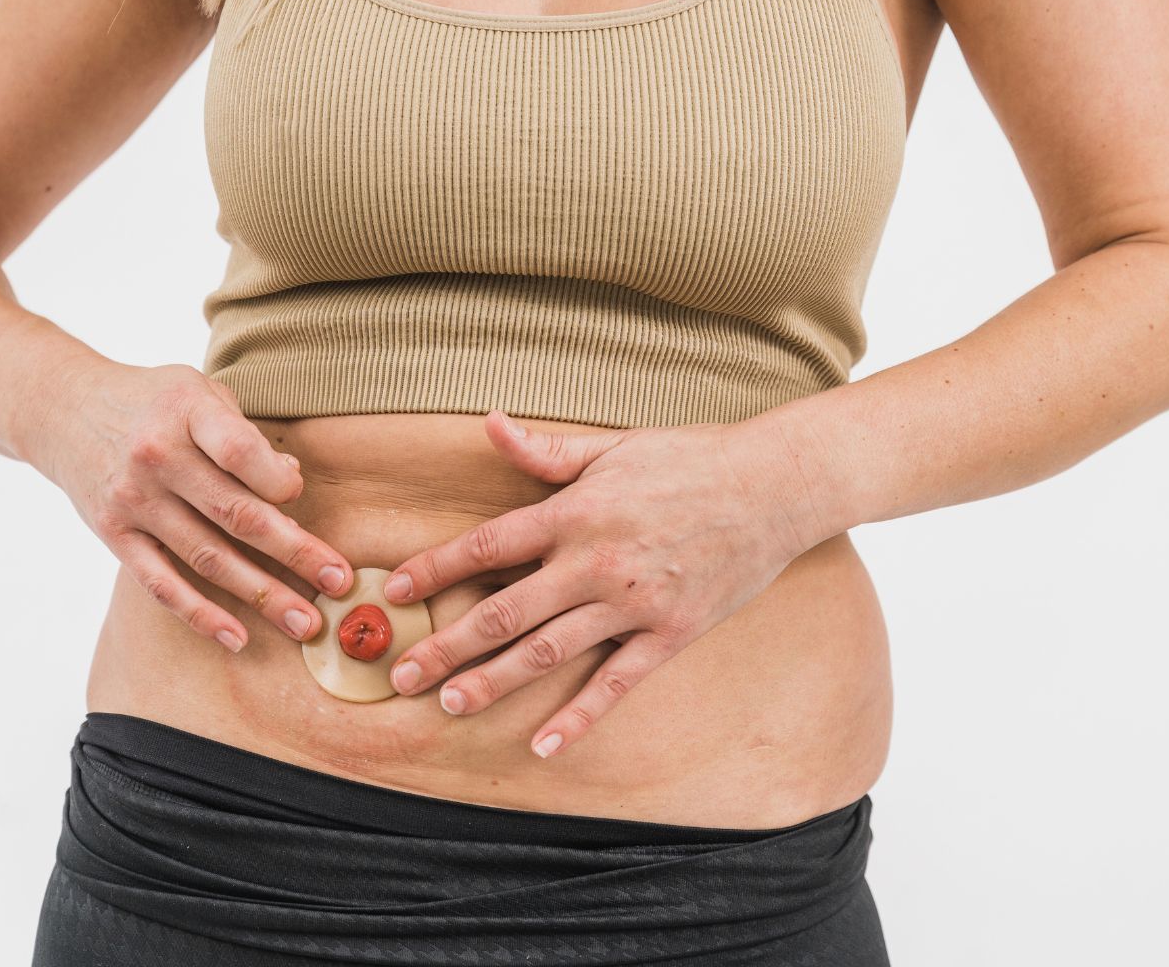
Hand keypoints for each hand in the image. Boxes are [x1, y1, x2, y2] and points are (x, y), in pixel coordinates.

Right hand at [22, 360, 353, 651]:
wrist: (63, 408)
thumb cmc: (153, 400)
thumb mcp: (200, 392)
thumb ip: (244, 434)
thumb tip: (291, 477)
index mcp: (186, 412)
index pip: (240, 452)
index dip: (279, 480)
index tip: (301, 495)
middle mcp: (157, 458)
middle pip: (236, 514)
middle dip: (295, 553)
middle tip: (340, 583)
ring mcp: (134, 501)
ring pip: (207, 557)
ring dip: (261, 594)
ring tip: (305, 622)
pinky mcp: (114, 535)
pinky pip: (161, 584)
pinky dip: (199, 614)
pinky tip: (237, 637)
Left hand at [382, 409, 827, 758]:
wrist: (773, 486)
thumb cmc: (690, 459)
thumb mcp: (613, 447)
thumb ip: (546, 451)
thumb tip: (488, 424)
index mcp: (575, 512)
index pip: (487, 545)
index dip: (435, 570)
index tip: (394, 593)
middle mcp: (595, 561)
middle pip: (504, 612)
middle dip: (446, 645)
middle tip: (400, 674)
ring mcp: (633, 604)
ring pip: (547, 652)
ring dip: (492, 682)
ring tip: (447, 704)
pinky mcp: (670, 634)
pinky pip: (616, 683)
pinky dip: (579, 716)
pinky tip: (544, 743)